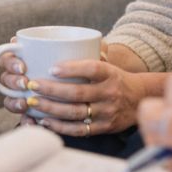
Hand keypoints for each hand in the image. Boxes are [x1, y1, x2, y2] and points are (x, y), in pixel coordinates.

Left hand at [8, 59, 144, 135]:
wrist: (139, 99)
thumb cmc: (114, 78)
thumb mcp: (108, 64)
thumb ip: (88, 55)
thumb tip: (58, 42)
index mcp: (110, 74)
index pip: (92, 68)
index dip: (72, 68)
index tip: (52, 68)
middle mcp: (109, 93)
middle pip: (77, 93)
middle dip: (51, 90)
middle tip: (32, 85)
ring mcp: (107, 112)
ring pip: (75, 112)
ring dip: (51, 108)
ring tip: (33, 102)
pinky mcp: (104, 128)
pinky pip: (79, 129)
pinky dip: (60, 126)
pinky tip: (45, 120)